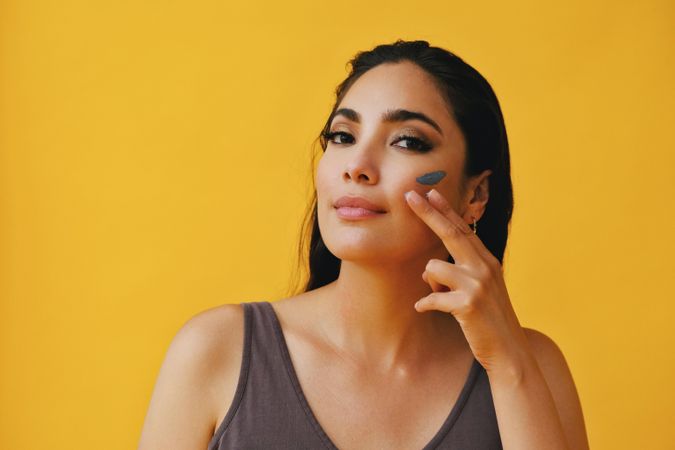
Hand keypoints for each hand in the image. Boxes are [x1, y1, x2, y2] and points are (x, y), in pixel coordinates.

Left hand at [404, 188, 532, 375]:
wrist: (509, 352)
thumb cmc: (488, 321)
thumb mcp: (478, 291)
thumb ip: (456, 276)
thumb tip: (428, 272)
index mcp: (487, 262)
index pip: (463, 229)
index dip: (446, 210)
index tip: (431, 193)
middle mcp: (484, 267)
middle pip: (451, 233)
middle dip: (428, 213)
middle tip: (410, 195)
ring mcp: (477, 285)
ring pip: (433, 268)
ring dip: (431, 285)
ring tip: (444, 300)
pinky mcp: (468, 304)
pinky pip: (431, 297)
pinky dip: (425, 304)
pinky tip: (425, 310)